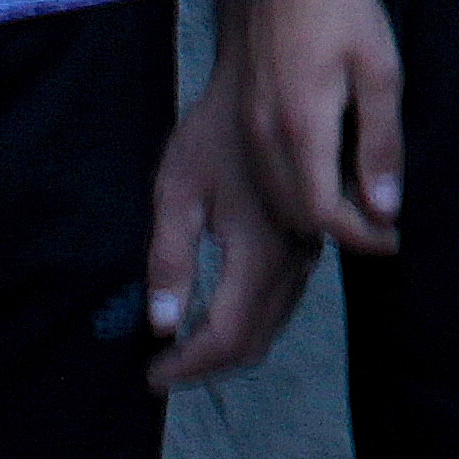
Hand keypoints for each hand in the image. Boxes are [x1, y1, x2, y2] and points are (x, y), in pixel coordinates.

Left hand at [144, 58, 323, 388]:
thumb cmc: (214, 131)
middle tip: (161, 370)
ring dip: (228, 348)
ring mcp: (307, 252)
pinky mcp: (309, 241)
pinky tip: (216, 317)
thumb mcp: (177, 188)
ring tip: (181, 353)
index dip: (188, 365)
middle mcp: (294, 260)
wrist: (268, 83)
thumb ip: (169, 257)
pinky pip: (283, 302)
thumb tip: (161, 325)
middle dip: (207, 366)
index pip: (228, 336)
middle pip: (255, 341)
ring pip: (273, 325)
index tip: (150, 375)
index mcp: (261, 251)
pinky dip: (250, 324)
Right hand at [234, 0, 406, 255]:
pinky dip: (296, 191)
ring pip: (278, 200)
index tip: (395, 237)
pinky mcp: (245, 114)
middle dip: (343, 231)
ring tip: (360, 204)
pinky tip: (327, 174)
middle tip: (384, 223)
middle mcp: (266, 136)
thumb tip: (386, 206)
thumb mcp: (380, 70)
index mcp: (302, 127)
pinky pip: (267, 175)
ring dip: (316, 214)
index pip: (324, 213)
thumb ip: (382, 143)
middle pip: (298, 215)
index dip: (362, 236)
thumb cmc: (341, 7)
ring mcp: (249, 126)